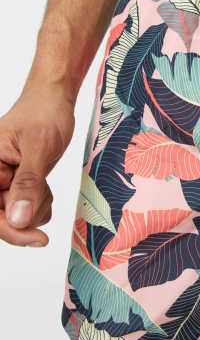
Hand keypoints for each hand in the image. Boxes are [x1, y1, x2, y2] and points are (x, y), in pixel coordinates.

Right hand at [0, 85, 74, 246]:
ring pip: (15, 217)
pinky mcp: (14, 185)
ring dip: (36, 207)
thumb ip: (28, 183)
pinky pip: (25, 209)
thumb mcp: (39, 148)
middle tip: (47, 200)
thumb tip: (18, 219)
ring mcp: (1, 183)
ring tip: (45, 183)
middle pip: (1, 218)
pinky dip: (39, 203)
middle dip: (27, 215)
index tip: (37, 238)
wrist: (54, 100)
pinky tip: (44, 185)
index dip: (9, 229)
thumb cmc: (44, 114)